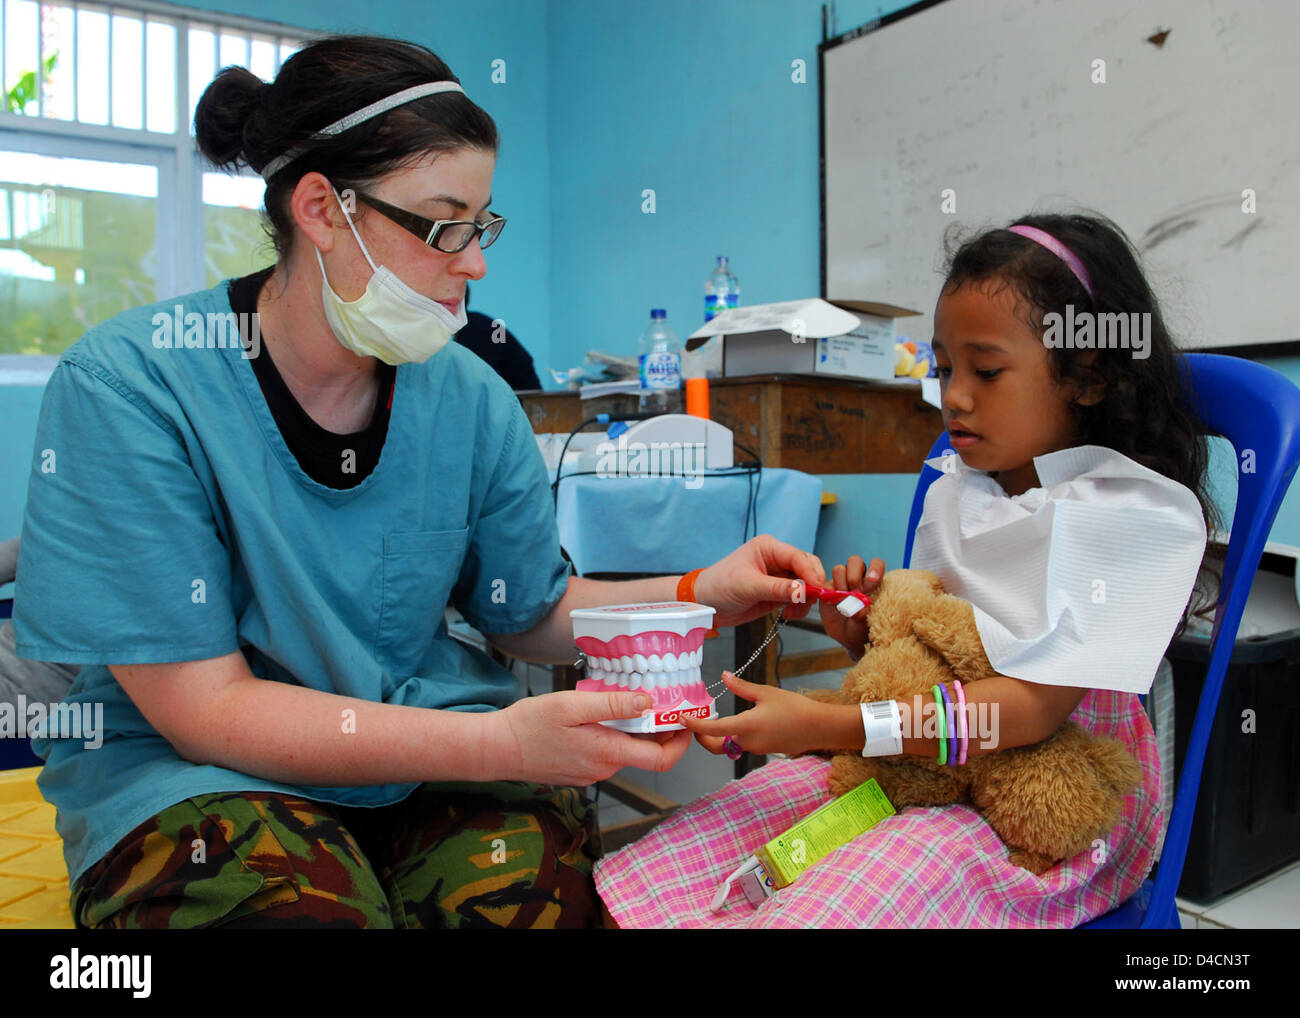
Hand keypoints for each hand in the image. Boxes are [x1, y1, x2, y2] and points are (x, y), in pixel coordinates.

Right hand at [490, 690, 691, 785]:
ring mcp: (592, 772)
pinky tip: (605, 714)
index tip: (686, 720)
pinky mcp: (581, 770)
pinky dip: (616, 735)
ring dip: (635, 730)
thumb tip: (648, 703)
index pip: (660, 760)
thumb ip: (612, 705)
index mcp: (607, 752)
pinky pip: (608, 752)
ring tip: (633, 700)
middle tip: (664, 700)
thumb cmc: (529, 725)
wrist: (496, 749)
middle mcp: (604, 768)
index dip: (680, 743)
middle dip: (660, 729)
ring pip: (626, 751)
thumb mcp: (572, 705)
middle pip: (646, 753)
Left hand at [679, 671, 841, 756]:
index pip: (712, 730)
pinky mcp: (765, 749)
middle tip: (695, 724)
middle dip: (703, 738)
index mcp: (746, 726)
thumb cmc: (794, 708)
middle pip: (717, 745)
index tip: (682, 719)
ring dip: (720, 736)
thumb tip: (723, 676)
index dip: (694, 726)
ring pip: (730, 745)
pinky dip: (735, 736)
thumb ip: (741, 687)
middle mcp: (748, 742)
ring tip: (714, 719)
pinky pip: (744, 744)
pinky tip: (738, 722)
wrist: (819, 728)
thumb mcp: (766, 692)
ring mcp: (757, 748)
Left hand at [695, 535, 826, 627]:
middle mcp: (777, 558)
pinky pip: (799, 597)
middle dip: (811, 586)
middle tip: (808, 604)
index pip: (799, 557)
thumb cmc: (720, 586)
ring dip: (806, 600)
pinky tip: (789, 614)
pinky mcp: (779, 591)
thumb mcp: (749, 586)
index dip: (811, 574)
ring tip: (793, 613)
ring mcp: (779, 575)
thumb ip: (778, 589)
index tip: (817, 591)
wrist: (706, 604)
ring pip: (806, 584)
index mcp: (769, 547)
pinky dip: (799, 606)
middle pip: (808, 568)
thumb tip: (805, 591)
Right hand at [818, 555, 884, 660]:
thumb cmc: (861, 628)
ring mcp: (842, 582)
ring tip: (843, 599)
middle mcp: (857, 579)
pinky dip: (829, 592)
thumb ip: (861, 615)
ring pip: (839, 569)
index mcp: (872, 583)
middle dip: (854, 575)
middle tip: (854, 591)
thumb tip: (859, 609)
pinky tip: (832, 602)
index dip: (875, 568)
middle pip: (855, 561)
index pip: (876, 565)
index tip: (872, 580)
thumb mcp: (863, 624)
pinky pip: (826, 583)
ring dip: (841, 582)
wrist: (846, 636)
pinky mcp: (828, 589)